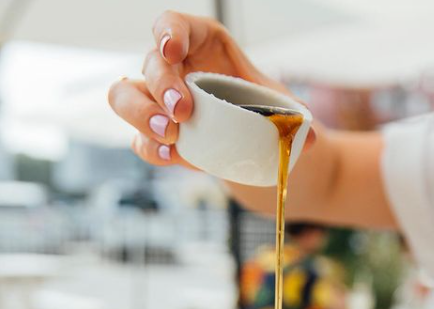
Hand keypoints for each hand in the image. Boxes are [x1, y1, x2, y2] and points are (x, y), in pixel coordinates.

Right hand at [108, 12, 286, 168]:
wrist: (255, 148)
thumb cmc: (264, 114)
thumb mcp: (283, 110)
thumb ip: (296, 118)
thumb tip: (308, 138)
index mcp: (202, 46)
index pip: (174, 25)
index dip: (168, 32)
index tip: (173, 50)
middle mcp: (175, 70)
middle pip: (149, 63)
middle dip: (161, 86)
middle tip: (184, 113)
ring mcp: (159, 103)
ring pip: (124, 96)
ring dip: (141, 115)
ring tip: (171, 136)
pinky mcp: (156, 135)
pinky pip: (139, 139)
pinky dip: (151, 149)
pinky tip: (173, 157)